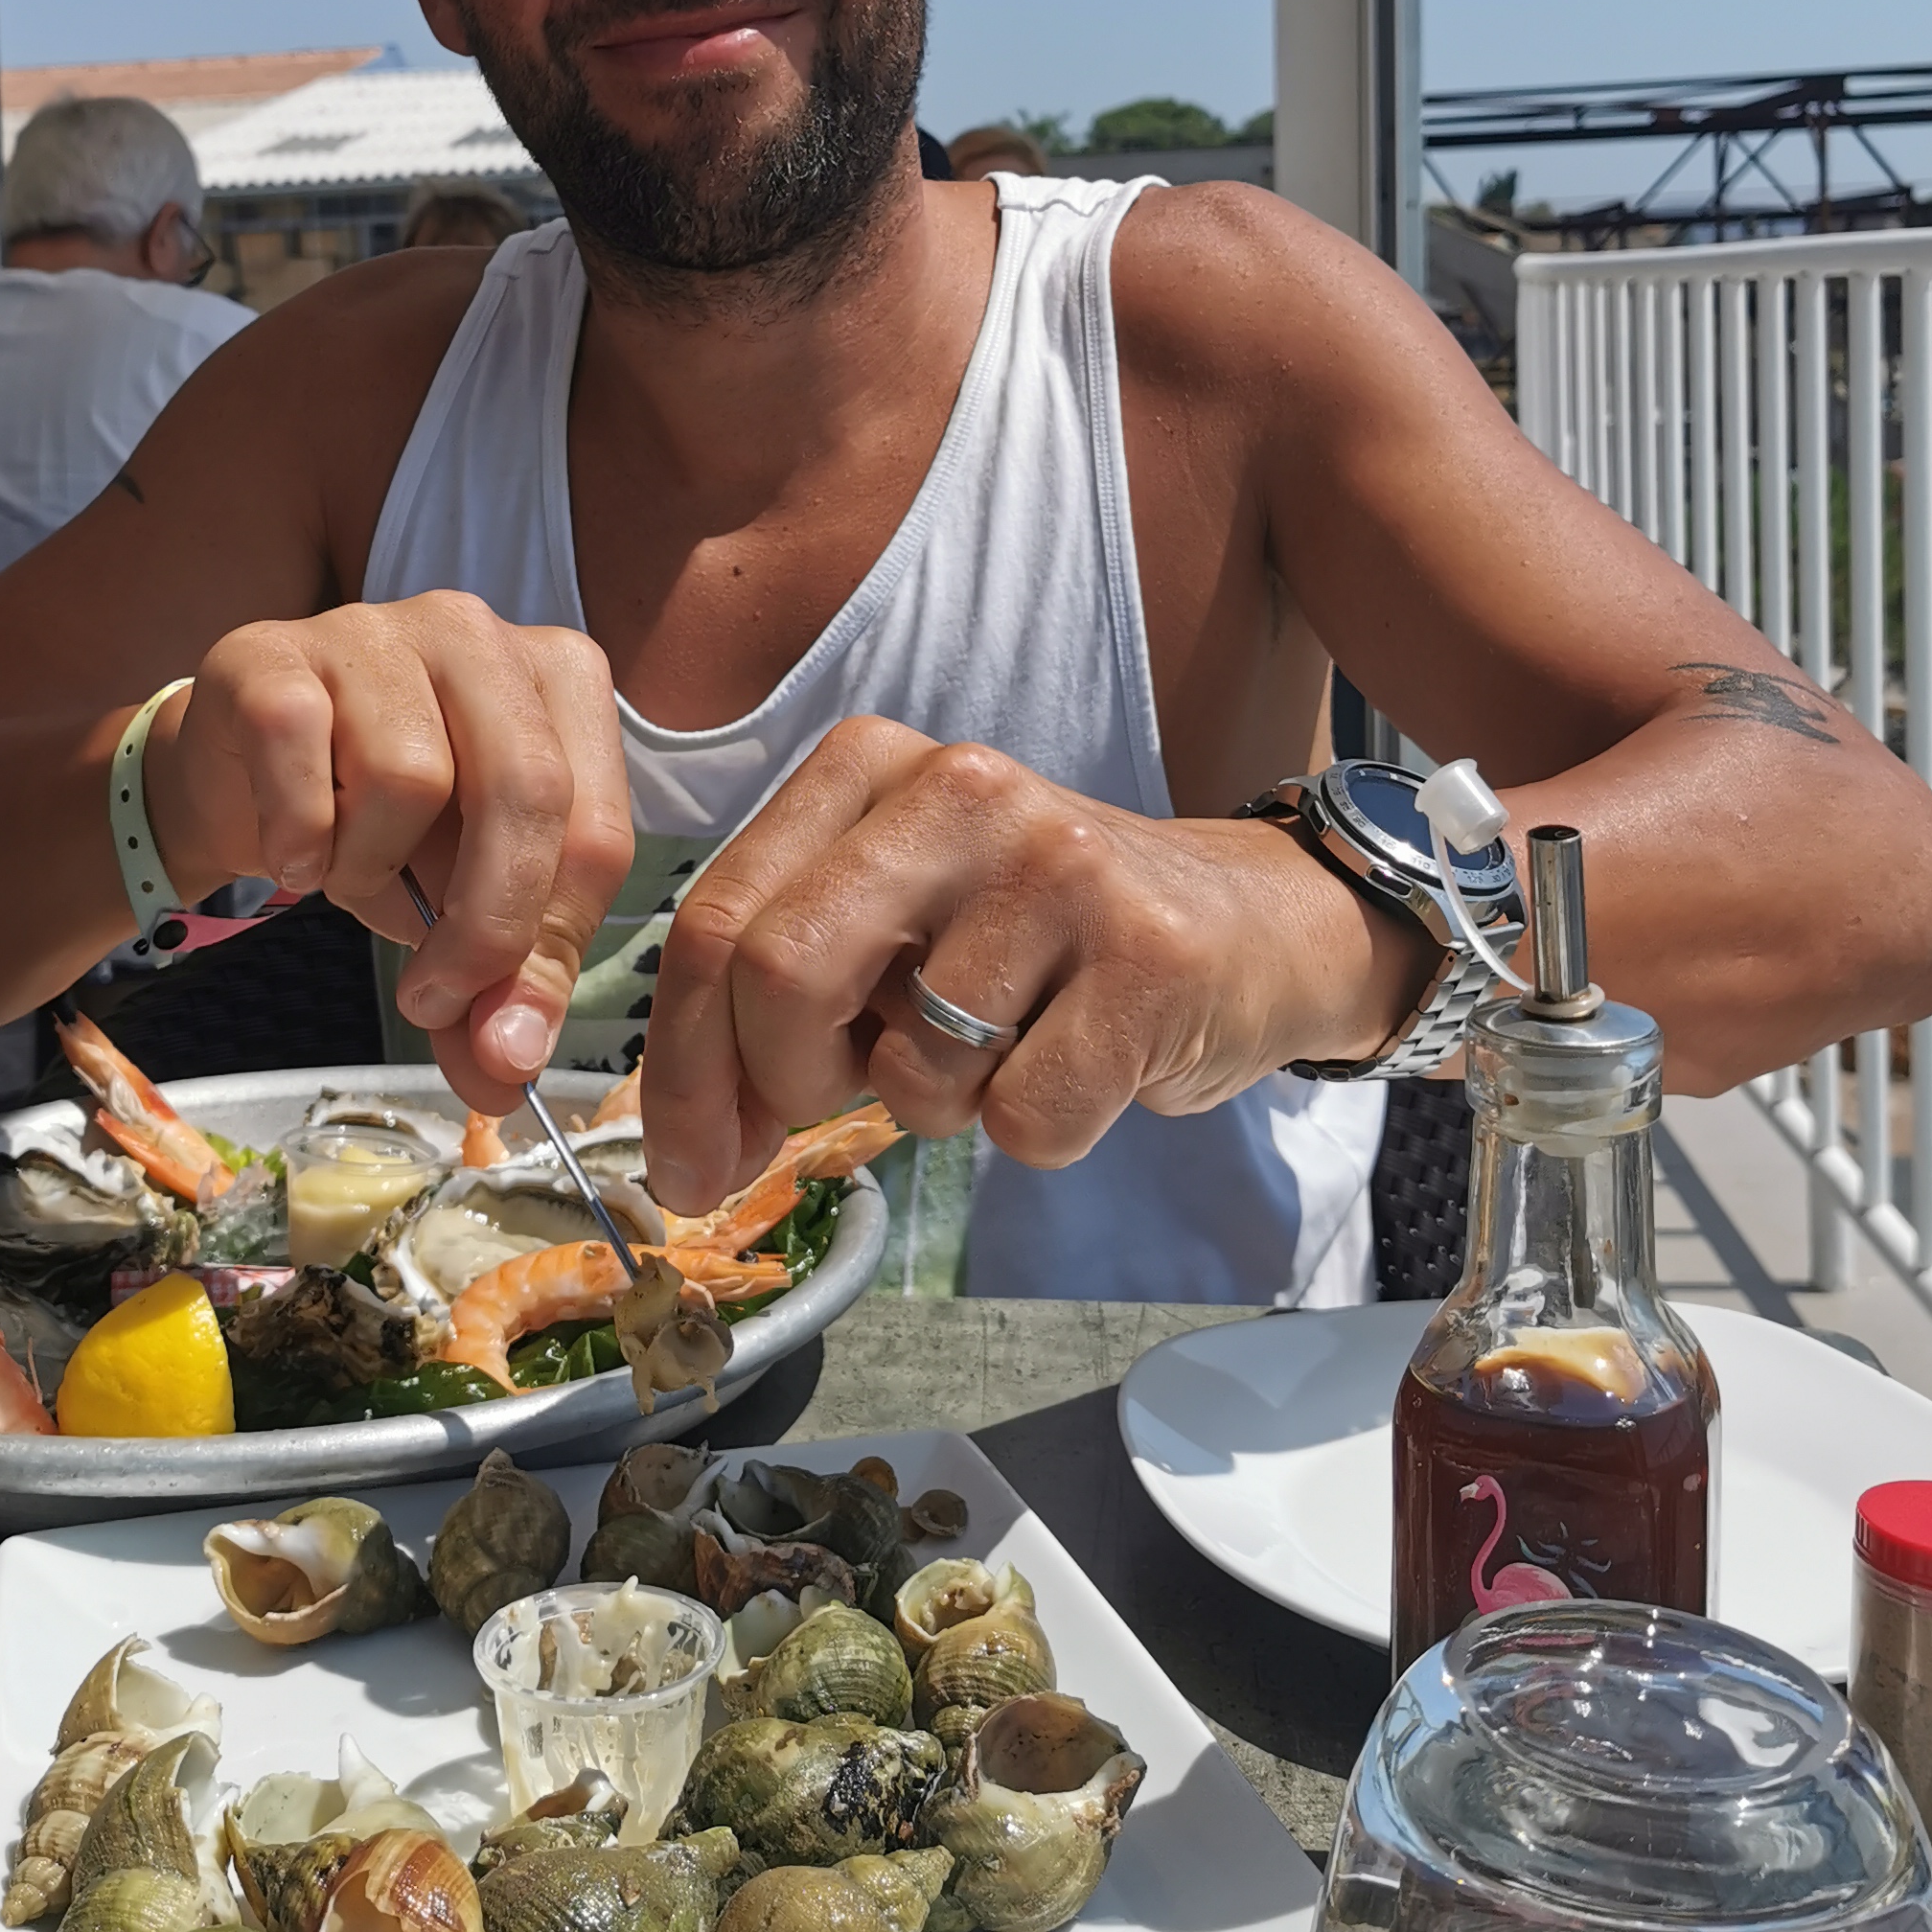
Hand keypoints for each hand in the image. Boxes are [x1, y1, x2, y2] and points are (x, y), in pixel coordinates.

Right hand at [141, 593, 633, 1107]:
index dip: (550, 946)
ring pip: (407, 778)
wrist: (239, 774)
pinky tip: (294, 852)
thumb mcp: (458, 903)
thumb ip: (497, 984)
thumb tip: (503, 1074)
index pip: (595, 829)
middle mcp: (480, 633)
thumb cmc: (379, 826)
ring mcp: (376, 628)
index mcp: (560, 682)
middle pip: (525, 791)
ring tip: (349, 870)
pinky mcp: (274, 650)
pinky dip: (298, 839)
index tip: (499, 1032)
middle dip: (483, 926)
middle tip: (431, 1002)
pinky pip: (301, 756)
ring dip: (371, 869)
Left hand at [635, 717, 1427, 1211]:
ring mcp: (1059, 865)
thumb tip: (685, 1143)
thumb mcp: (897, 923)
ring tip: (1002, 1044)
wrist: (1249, 927)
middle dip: (780, 1086)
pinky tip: (1080, 1060)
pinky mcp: (1147, 955)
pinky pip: (1023, 1120)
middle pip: (782, 974)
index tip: (684, 1166)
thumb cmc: (1038, 942)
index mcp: (869, 765)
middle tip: (819, 1119)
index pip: (716, 919)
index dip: (682, 1066)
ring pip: (912, 1069)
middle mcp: (959, 789)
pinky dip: (1037, 1130)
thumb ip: (782, 993)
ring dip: (937, 1107)